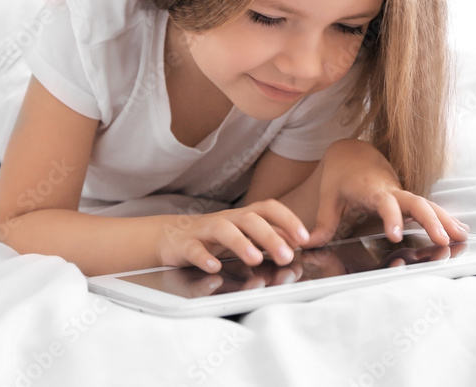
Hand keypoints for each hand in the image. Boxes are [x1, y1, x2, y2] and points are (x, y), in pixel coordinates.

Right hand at [155, 199, 310, 273]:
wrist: (171, 236)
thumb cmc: (214, 238)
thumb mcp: (243, 235)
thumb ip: (268, 238)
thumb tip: (295, 242)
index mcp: (242, 217)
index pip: (268, 209)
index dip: (288, 220)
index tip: (304, 238)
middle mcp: (226, 219)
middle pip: (249, 219)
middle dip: (270, 236)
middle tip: (286, 256)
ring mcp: (204, 230)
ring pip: (223, 229)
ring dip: (240, 243)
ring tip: (255, 259)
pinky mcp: (185, 245)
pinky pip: (194, 248)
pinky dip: (204, 258)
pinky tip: (214, 268)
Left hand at [307, 138, 469, 247]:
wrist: (352, 153)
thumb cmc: (340, 176)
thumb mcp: (328, 197)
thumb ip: (323, 223)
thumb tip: (307, 244)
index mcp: (371, 189)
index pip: (385, 203)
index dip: (391, 217)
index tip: (395, 235)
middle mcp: (391, 190)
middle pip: (416, 203)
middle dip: (430, 221)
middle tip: (443, 240)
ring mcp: (402, 193)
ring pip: (428, 204)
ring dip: (446, 219)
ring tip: (463, 237)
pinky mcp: (408, 198)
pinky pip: (429, 207)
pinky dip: (446, 217)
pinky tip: (461, 230)